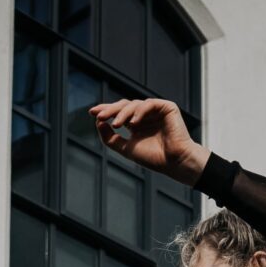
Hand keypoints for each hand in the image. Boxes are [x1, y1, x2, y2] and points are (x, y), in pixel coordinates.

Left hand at [91, 98, 206, 183]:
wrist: (174, 162)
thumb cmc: (153, 158)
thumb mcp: (126, 148)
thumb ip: (110, 138)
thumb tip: (98, 123)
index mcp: (136, 124)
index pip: (118, 113)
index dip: (105, 111)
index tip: (92, 113)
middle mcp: (145, 116)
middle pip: (124, 106)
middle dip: (110, 109)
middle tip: (99, 115)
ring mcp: (156, 110)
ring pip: (134, 104)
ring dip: (123, 113)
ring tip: (117, 124)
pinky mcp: (167, 107)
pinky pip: (149, 104)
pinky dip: (140, 111)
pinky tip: (133, 123)